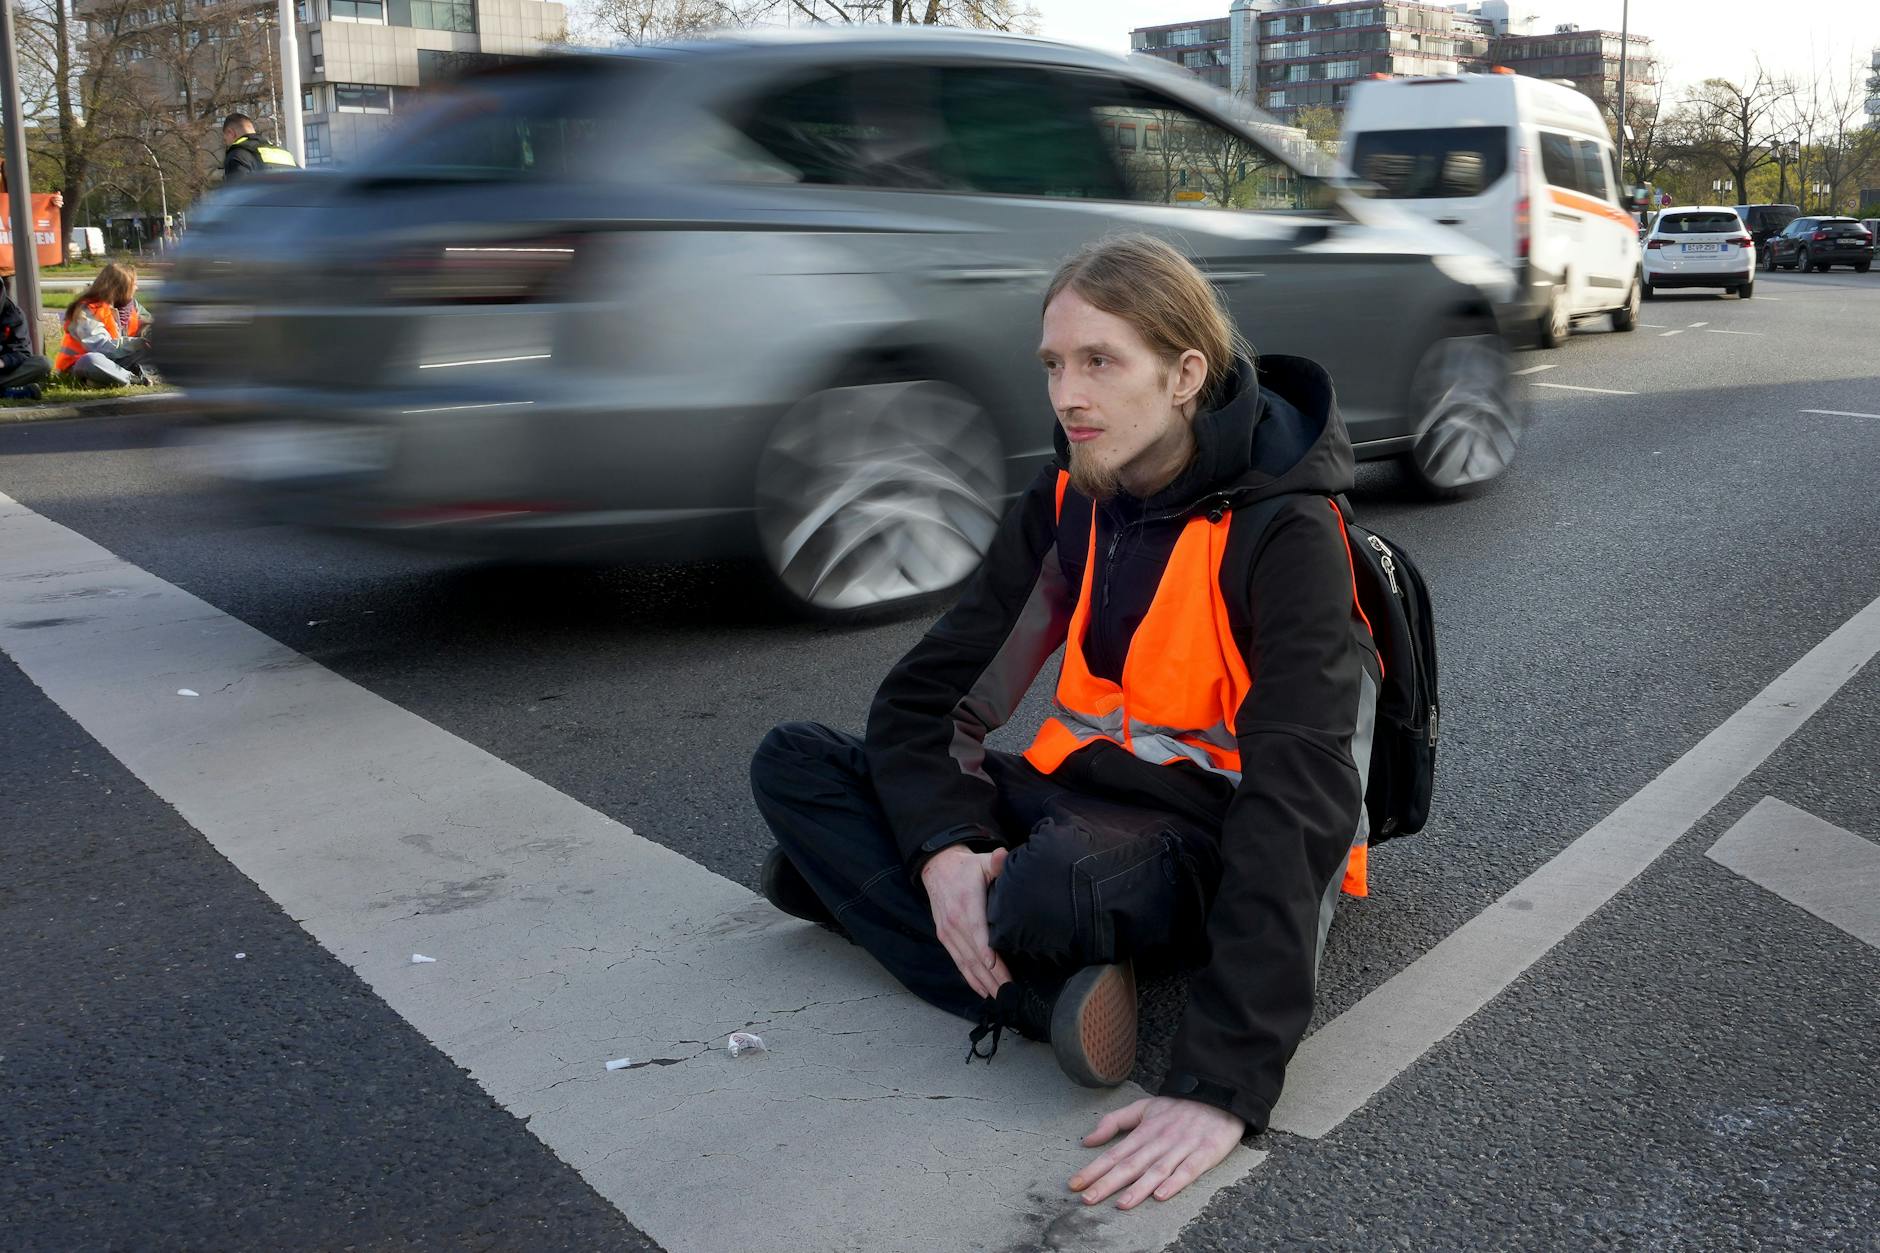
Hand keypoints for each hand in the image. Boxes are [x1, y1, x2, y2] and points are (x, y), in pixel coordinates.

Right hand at [919, 845, 1010, 999]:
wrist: (937, 868)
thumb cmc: (966, 867)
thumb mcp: (982, 861)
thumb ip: (995, 862)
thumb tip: (1002, 855)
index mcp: (965, 905)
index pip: (978, 933)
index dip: (987, 953)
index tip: (998, 970)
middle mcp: (954, 923)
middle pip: (974, 955)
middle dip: (993, 976)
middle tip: (1009, 993)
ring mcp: (948, 932)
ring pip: (966, 963)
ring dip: (983, 982)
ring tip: (999, 997)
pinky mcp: (945, 937)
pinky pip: (958, 961)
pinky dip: (970, 978)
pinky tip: (982, 990)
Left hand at [1069, 1096, 1244, 1209]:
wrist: (1218, 1094)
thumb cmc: (1178, 1106)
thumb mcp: (1143, 1107)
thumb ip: (1114, 1121)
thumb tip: (1087, 1140)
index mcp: (1144, 1131)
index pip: (1114, 1154)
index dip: (1093, 1170)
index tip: (1074, 1185)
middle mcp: (1160, 1140)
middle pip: (1130, 1165)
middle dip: (1107, 1183)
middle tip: (1088, 1199)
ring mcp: (1182, 1147)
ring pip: (1157, 1170)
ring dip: (1138, 1188)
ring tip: (1121, 1204)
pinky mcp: (1204, 1153)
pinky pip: (1188, 1170)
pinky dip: (1175, 1182)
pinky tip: (1161, 1195)